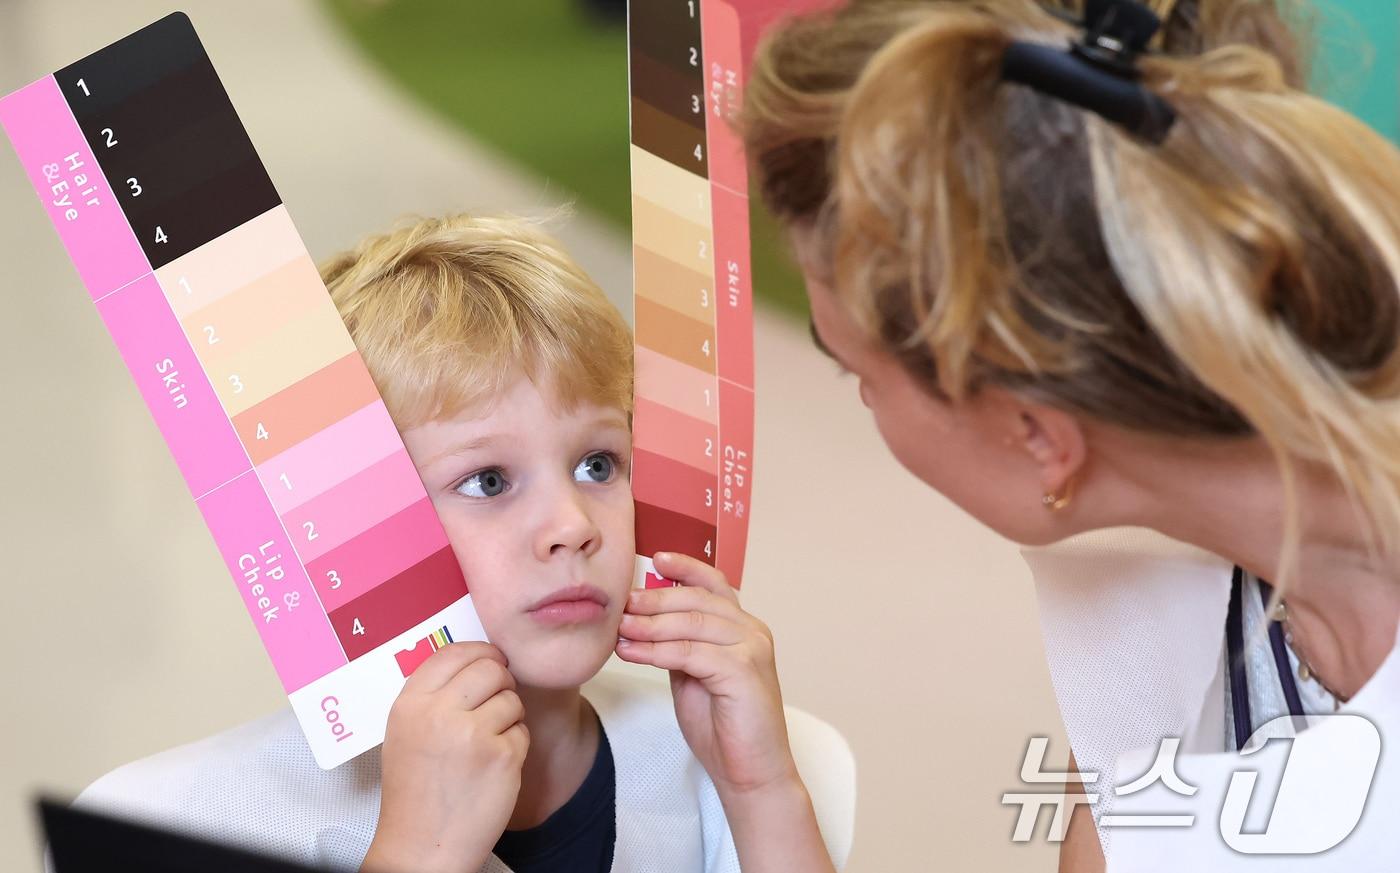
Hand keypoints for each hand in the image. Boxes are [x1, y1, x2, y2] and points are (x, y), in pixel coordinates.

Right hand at [361, 642, 527, 872]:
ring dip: (508, 716)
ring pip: (511, 698)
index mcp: (410, 704)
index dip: (480, 651)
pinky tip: (493, 767)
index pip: (453, 652)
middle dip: (501, 679)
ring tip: (487, 744)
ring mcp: (472, 734)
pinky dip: (515, 745)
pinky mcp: (502, 756)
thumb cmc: (415, 792)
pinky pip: (522, 730)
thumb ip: (432, 695)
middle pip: (490, 667)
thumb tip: (473, 659)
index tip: (491, 658)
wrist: (422, 847)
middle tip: (498, 698)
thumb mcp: (406, 732)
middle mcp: (439, 713)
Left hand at [615, 551, 797, 797]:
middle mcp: (753, 631)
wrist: (750, 772)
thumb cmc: (723, 726)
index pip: (715, 583)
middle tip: (621, 602)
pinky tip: (632, 652)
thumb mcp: (694, 674)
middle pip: (698, 600)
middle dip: (655, 599)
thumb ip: (680, 644)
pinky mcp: (744, 671)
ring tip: (619, 627)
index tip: (656, 558)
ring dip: (650, 625)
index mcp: (743, 627)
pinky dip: (657, 651)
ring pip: (693, 623)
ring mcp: (752, 649)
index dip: (686, 568)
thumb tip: (644, 617)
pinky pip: (691, 652)